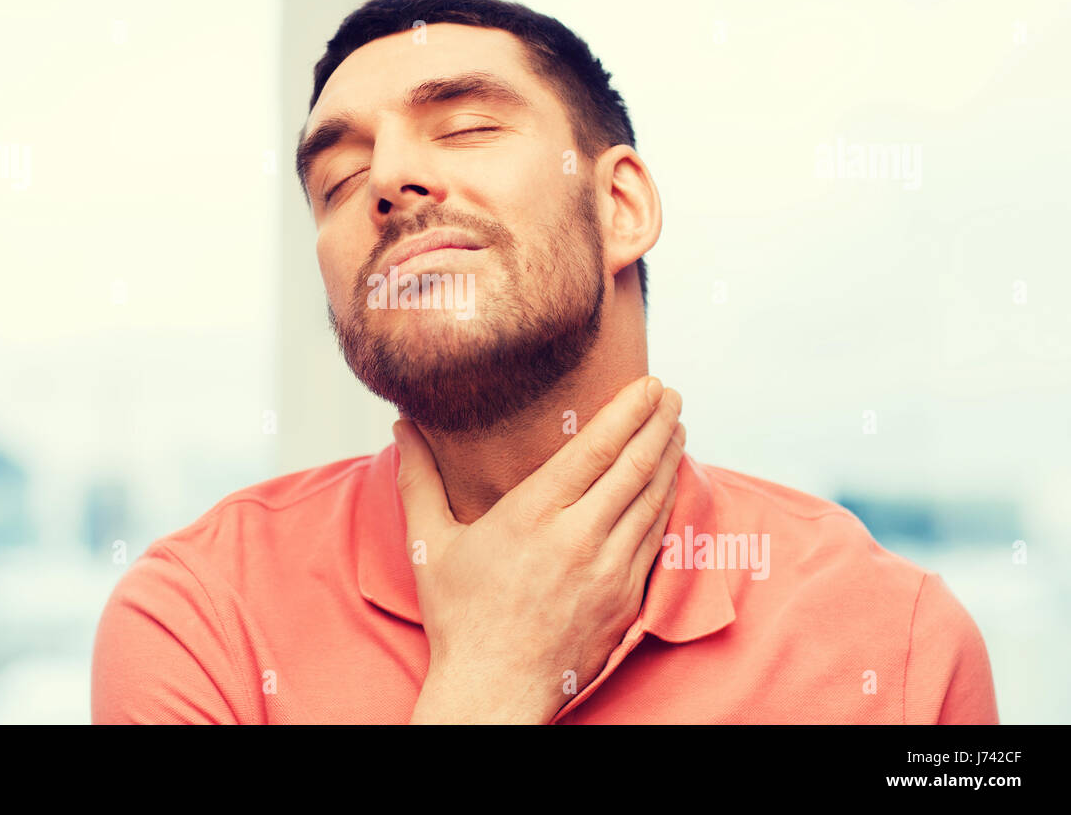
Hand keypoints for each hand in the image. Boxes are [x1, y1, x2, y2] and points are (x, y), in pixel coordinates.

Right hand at [396, 376, 684, 723]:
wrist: (494, 693)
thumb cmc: (460, 618)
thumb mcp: (428, 543)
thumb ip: (418, 478)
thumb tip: (402, 427)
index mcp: (532, 516)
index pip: (595, 449)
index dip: (628, 412)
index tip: (648, 385)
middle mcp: (578, 539)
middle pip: (634, 467)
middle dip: (658, 424)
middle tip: (670, 395)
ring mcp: (609, 572)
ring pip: (653, 501)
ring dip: (668, 459)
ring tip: (676, 429)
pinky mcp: (625, 599)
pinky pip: (656, 539)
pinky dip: (666, 503)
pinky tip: (668, 484)